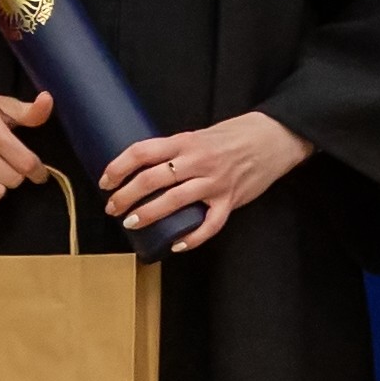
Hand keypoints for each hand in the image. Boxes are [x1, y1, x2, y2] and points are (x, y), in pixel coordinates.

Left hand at [101, 112, 310, 252]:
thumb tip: (146, 169)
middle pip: (152, 179)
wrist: (274, 138)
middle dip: (126, 195)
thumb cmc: (234, 135)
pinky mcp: (230, 201)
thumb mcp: (200, 135)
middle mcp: (197, 161)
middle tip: (112, 207)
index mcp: (186, 142)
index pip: (143, 152)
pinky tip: (177, 245)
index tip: (105, 180)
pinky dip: (192, 238)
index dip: (119, 167)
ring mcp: (215, 183)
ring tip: (131, 223)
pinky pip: (209, 225)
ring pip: (174, 202)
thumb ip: (177, 151)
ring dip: (149, 214)